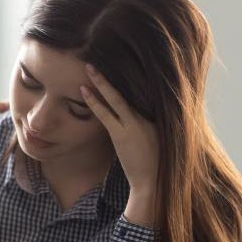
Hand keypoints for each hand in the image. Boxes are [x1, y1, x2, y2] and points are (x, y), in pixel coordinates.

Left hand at [80, 64, 159, 226]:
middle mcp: (146, 116)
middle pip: (127, 90)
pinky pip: (106, 113)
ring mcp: (134, 124)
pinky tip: (84, 91)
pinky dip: (95, 101)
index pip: (139, 92)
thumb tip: (139, 120)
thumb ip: (149, 126)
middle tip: (98, 59)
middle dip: (112, 75)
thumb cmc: (156, 165)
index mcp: (155, 116)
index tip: (118, 63)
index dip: (127, 79)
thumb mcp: (157, 141)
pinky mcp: (122, 134)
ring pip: (115, 98)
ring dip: (100, 82)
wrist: (153, 182)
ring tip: (88, 68)